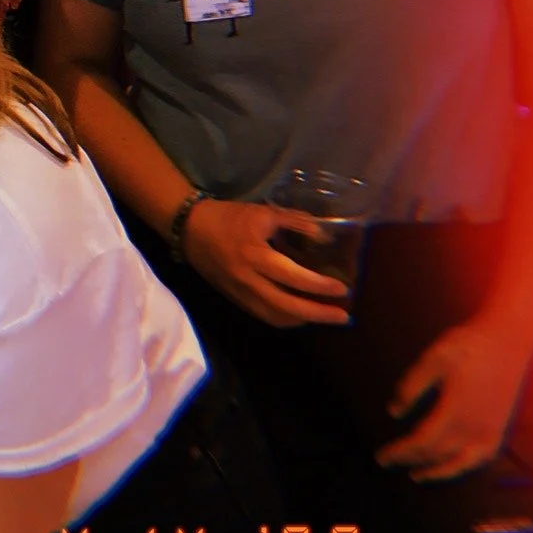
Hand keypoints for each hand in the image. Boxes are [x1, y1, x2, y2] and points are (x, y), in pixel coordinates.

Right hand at [182, 200, 350, 328]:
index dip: (319, 286)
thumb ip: (294, 222)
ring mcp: (240, 292)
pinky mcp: (234, 298)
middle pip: (286, 306)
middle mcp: (248, 279)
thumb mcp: (263, 213)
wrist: (189, 229)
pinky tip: (297, 313)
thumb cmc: (228, 217)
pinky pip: (263, 315)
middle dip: (317, 314)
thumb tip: (322, 235)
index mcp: (255, 255)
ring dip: (302, 320)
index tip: (342, 290)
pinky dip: (284, 318)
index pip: (293, 277)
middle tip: (342, 317)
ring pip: (275, 316)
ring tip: (323, 316)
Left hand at [376, 318, 532, 481]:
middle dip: (411, 459)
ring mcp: (491, 430)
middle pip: (437, 453)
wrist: (508, 340)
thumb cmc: (468, 346)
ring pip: (461, 462)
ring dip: (437, 471)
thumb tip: (393, 412)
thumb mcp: (433, 359)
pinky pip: (482, 457)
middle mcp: (475, 427)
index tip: (382, 456)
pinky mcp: (500, 427)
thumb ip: (412, 386)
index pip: (422, 442)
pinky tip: (453, 465)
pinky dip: (464, 466)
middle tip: (387, 461)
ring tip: (417, 475)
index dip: (400, 452)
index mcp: (455, 410)